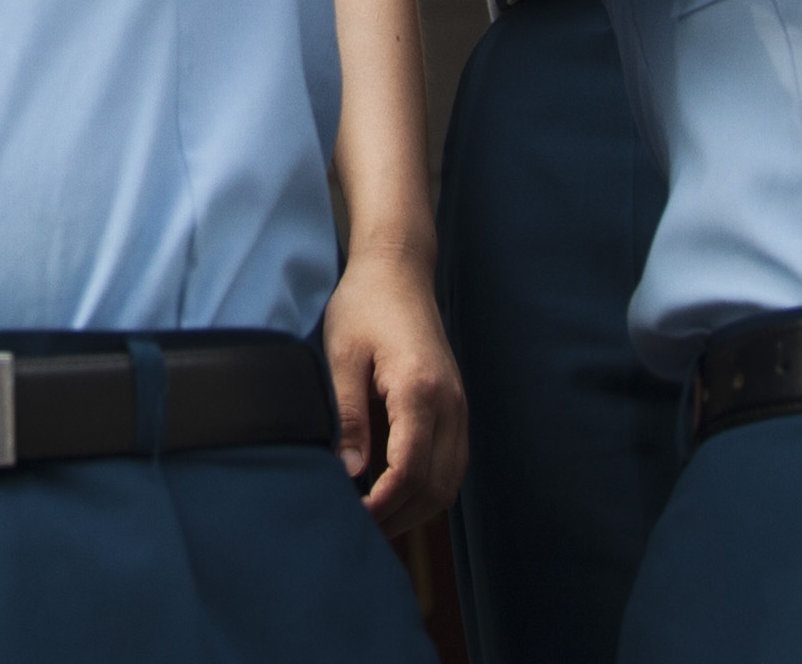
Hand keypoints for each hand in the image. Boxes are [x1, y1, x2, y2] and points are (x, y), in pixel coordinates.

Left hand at [322, 240, 468, 532]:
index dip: (383, 504)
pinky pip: (452, 464)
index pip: (410, 468)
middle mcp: (450, 403)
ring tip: (376, 522)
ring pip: (450, 482)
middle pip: (436, 485)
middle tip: (359, 531)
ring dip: (416, 509)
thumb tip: (349, 473)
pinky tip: (395, 495)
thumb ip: (348, 416)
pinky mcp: (456, 408)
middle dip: (400, 516)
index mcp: (420, 389)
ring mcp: (459, 407)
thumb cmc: (364, 306)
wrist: (399, 271)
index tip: (354, 519)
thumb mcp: (342, 356)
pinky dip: (427, 489)